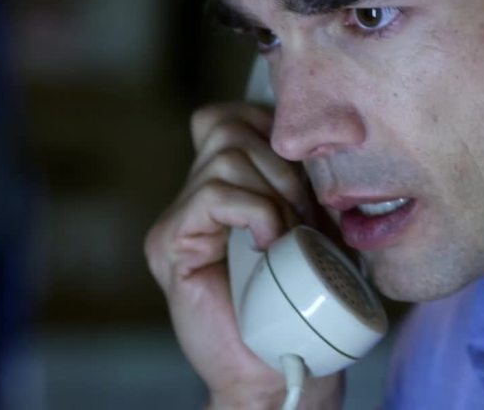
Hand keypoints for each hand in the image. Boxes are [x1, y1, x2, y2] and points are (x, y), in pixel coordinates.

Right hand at [145, 102, 341, 408]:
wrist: (279, 366)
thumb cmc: (302, 299)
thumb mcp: (313, 224)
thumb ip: (299, 181)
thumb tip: (310, 137)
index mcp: (225, 186)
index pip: (229, 117)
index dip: (270, 129)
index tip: (304, 176)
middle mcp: (194, 196)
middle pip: (228, 127)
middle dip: (283, 168)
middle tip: (305, 217)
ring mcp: (179, 219)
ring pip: (226, 156)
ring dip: (273, 194)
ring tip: (288, 236)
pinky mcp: (170, 244)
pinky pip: (214, 193)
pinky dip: (254, 212)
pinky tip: (267, 243)